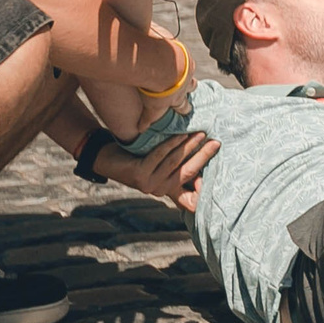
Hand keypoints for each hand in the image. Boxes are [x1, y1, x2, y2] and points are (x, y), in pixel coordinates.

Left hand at [97, 130, 218, 210]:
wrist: (105, 158)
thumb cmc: (135, 156)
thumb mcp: (156, 162)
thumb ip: (174, 162)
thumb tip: (200, 145)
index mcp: (166, 188)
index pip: (191, 179)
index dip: (205, 169)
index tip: (218, 154)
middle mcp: (159, 190)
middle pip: (187, 171)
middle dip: (203, 155)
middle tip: (215, 141)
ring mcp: (149, 185)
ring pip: (175, 161)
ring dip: (189, 146)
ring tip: (199, 132)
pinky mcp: (140, 176)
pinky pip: (160, 156)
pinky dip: (171, 144)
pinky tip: (179, 133)